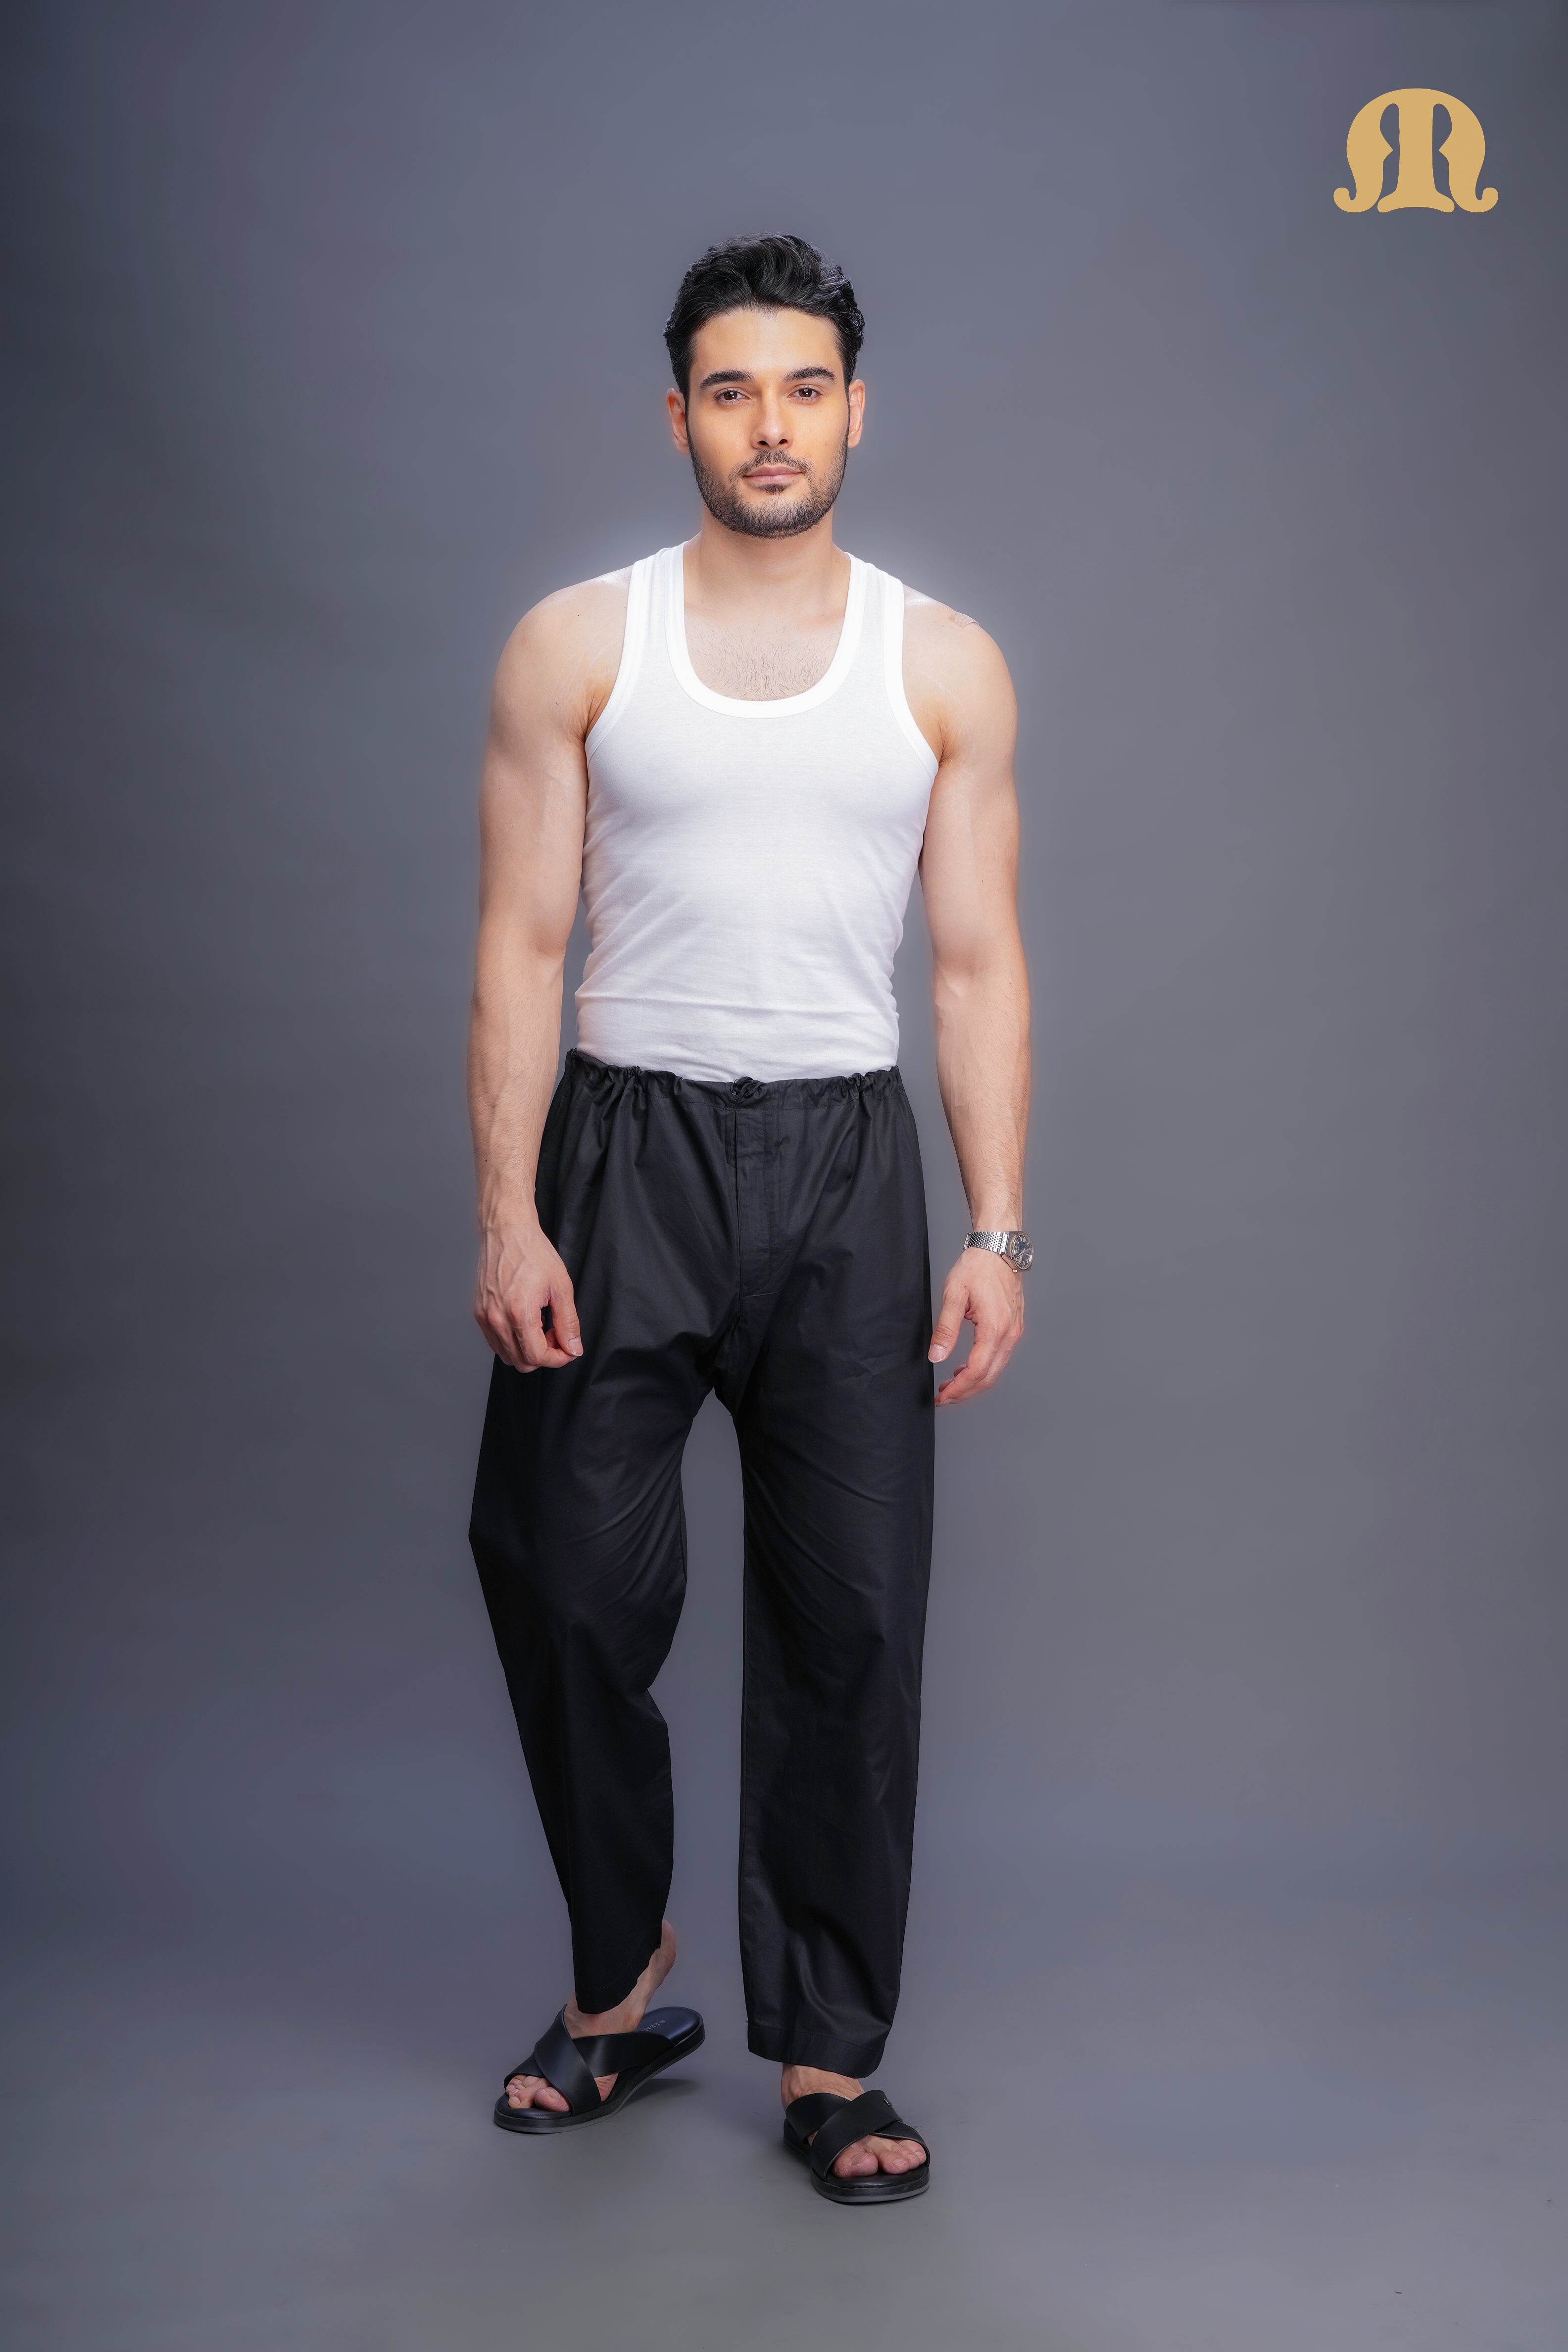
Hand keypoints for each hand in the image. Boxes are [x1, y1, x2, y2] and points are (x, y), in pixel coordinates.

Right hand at [474, 1217, 583, 1372]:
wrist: (507, 1232)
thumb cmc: (534, 1253)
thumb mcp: (561, 1288)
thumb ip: (568, 1323)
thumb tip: (573, 1348)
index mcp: (518, 1313)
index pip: (537, 1357)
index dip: (558, 1358)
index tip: (568, 1348)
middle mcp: (497, 1319)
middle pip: (522, 1363)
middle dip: (544, 1355)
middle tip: (555, 1333)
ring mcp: (485, 1317)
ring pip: (507, 1356)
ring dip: (527, 1350)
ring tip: (540, 1326)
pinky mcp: (479, 1313)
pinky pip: (496, 1342)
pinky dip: (512, 1342)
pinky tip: (524, 1321)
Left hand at [928, 1246, 1024, 1405]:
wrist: (999, 1249)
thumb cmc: (977, 1268)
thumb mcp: (954, 1296)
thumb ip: (945, 1329)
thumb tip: (936, 1356)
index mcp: (994, 1328)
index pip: (977, 1371)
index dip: (959, 1389)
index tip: (943, 1397)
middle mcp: (1009, 1334)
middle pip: (989, 1377)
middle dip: (965, 1391)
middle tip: (944, 1396)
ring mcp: (1015, 1332)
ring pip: (996, 1369)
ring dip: (974, 1381)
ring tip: (951, 1383)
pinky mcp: (1015, 1328)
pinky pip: (1001, 1357)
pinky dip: (984, 1368)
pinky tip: (967, 1367)